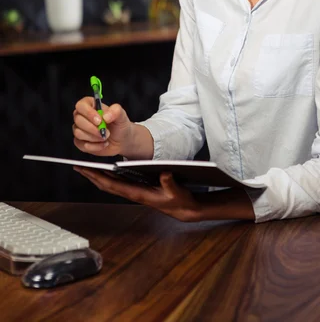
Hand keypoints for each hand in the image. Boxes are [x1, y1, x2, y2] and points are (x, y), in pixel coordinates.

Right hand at [73, 97, 133, 156]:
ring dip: (94, 137)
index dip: (88, 113)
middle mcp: (83, 116)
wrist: (122, 141)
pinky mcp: (80, 142)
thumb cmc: (120, 125)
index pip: (81, 105)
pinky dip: (94, 146)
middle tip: (106, 132)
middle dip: (92, 128)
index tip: (99, 121)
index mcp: (91, 105)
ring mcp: (80, 129)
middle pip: (78, 120)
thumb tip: (105, 116)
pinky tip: (102, 144)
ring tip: (105, 137)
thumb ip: (116, 111)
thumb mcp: (122, 116)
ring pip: (78, 133)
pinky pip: (80, 144)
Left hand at [74, 168, 200, 221]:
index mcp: (138, 194)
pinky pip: (120, 182)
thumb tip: (164, 173)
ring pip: (112, 184)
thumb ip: (170, 184)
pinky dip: (110, 175)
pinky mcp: (139, 188)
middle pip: (107, 185)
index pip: (113, 185)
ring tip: (88, 167)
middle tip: (78, 167)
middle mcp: (133, 193)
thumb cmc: (179, 201)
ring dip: (99, 176)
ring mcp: (135, 191)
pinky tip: (107, 169)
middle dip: (92, 176)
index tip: (86, 170)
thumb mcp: (177, 192)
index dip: (98, 177)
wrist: (185, 209)